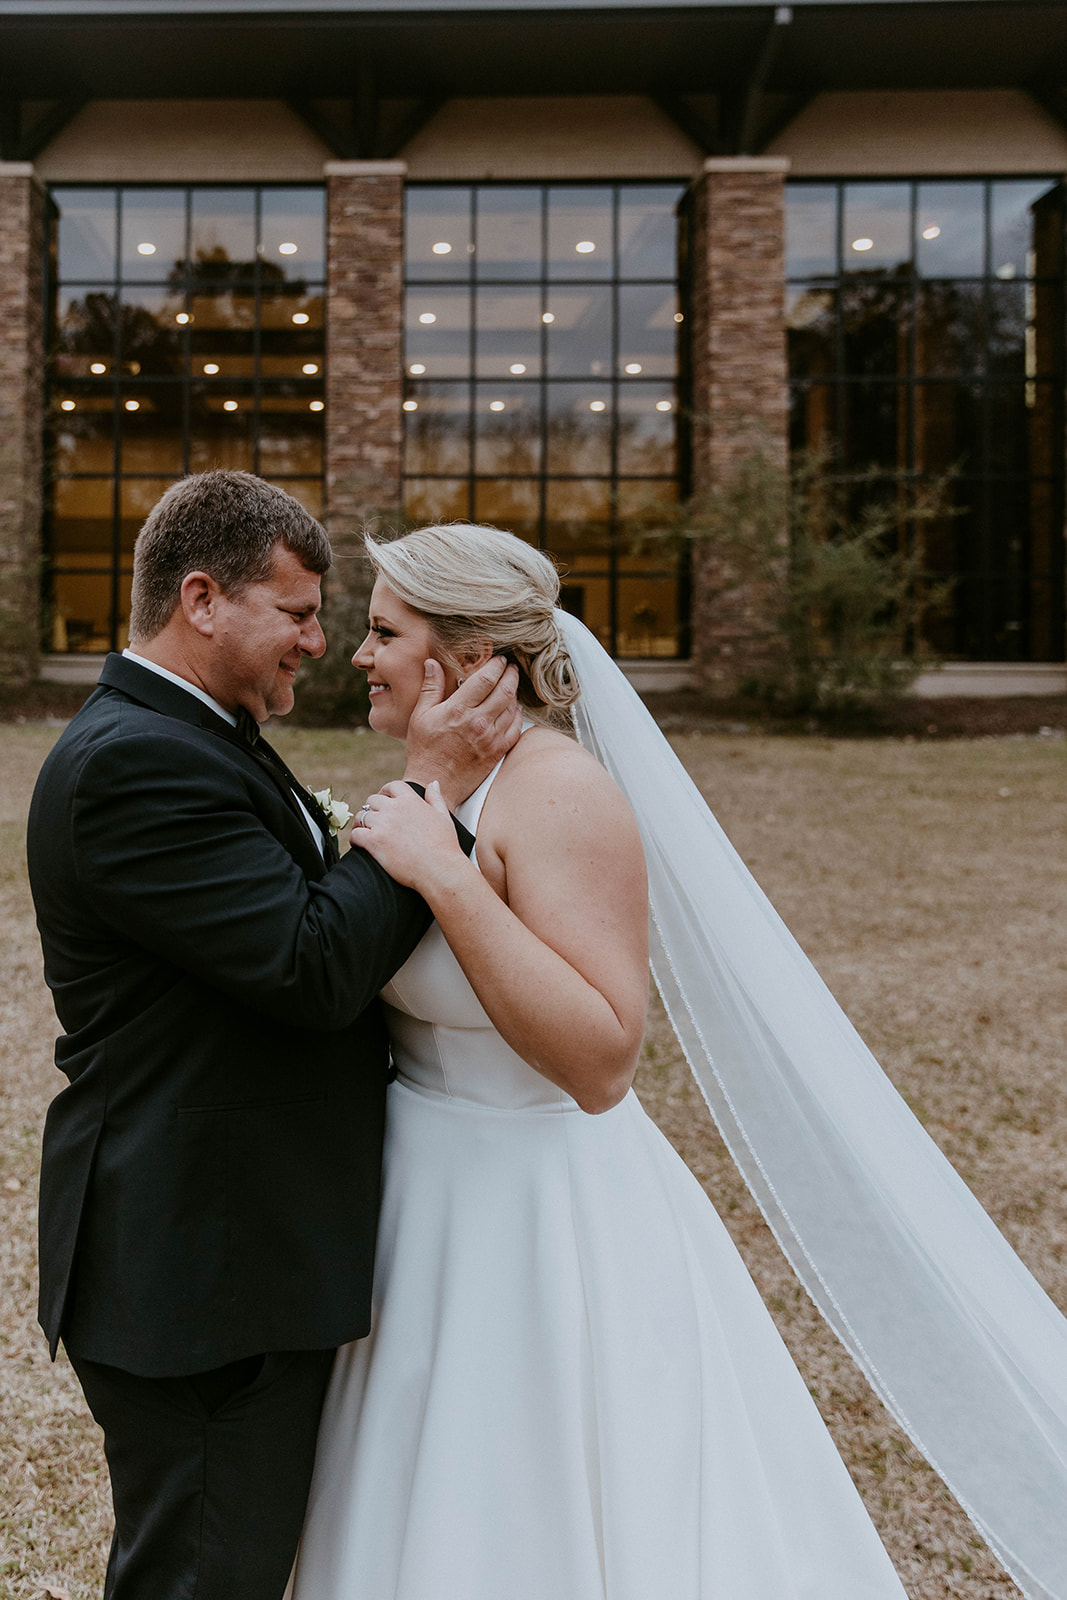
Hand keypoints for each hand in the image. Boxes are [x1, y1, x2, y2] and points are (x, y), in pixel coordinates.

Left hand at [349, 780, 467, 891]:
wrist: (439, 869)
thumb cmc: (444, 846)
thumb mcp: (443, 816)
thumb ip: (435, 797)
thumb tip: (433, 783)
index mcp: (411, 801)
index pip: (392, 787)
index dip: (385, 792)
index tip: (384, 801)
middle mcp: (394, 809)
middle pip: (372, 801)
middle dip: (372, 809)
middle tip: (374, 821)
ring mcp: (383, 825)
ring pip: (361, 817)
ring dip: (361, 824)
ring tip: (364, 832)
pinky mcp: (374, 841)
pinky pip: (355, 834)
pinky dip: (354, 839)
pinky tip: (359, 844)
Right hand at [402, 656, 522, 809]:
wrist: (433, 782)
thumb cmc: (423, 750)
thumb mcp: (420, 716)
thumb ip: (430, 688)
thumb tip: (432, 663)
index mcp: (458, 710)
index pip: (485, 679)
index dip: (495, 665)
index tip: (499, 659)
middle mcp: (478, 722)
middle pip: (505, 690)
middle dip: (510, 675)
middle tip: (510, 668)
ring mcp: (491, 738)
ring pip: (512, 707)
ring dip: (514, 693)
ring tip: (510, 685)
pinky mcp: (498, 751)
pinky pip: (516, 728)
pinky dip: (517, 715)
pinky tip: (512, 710)